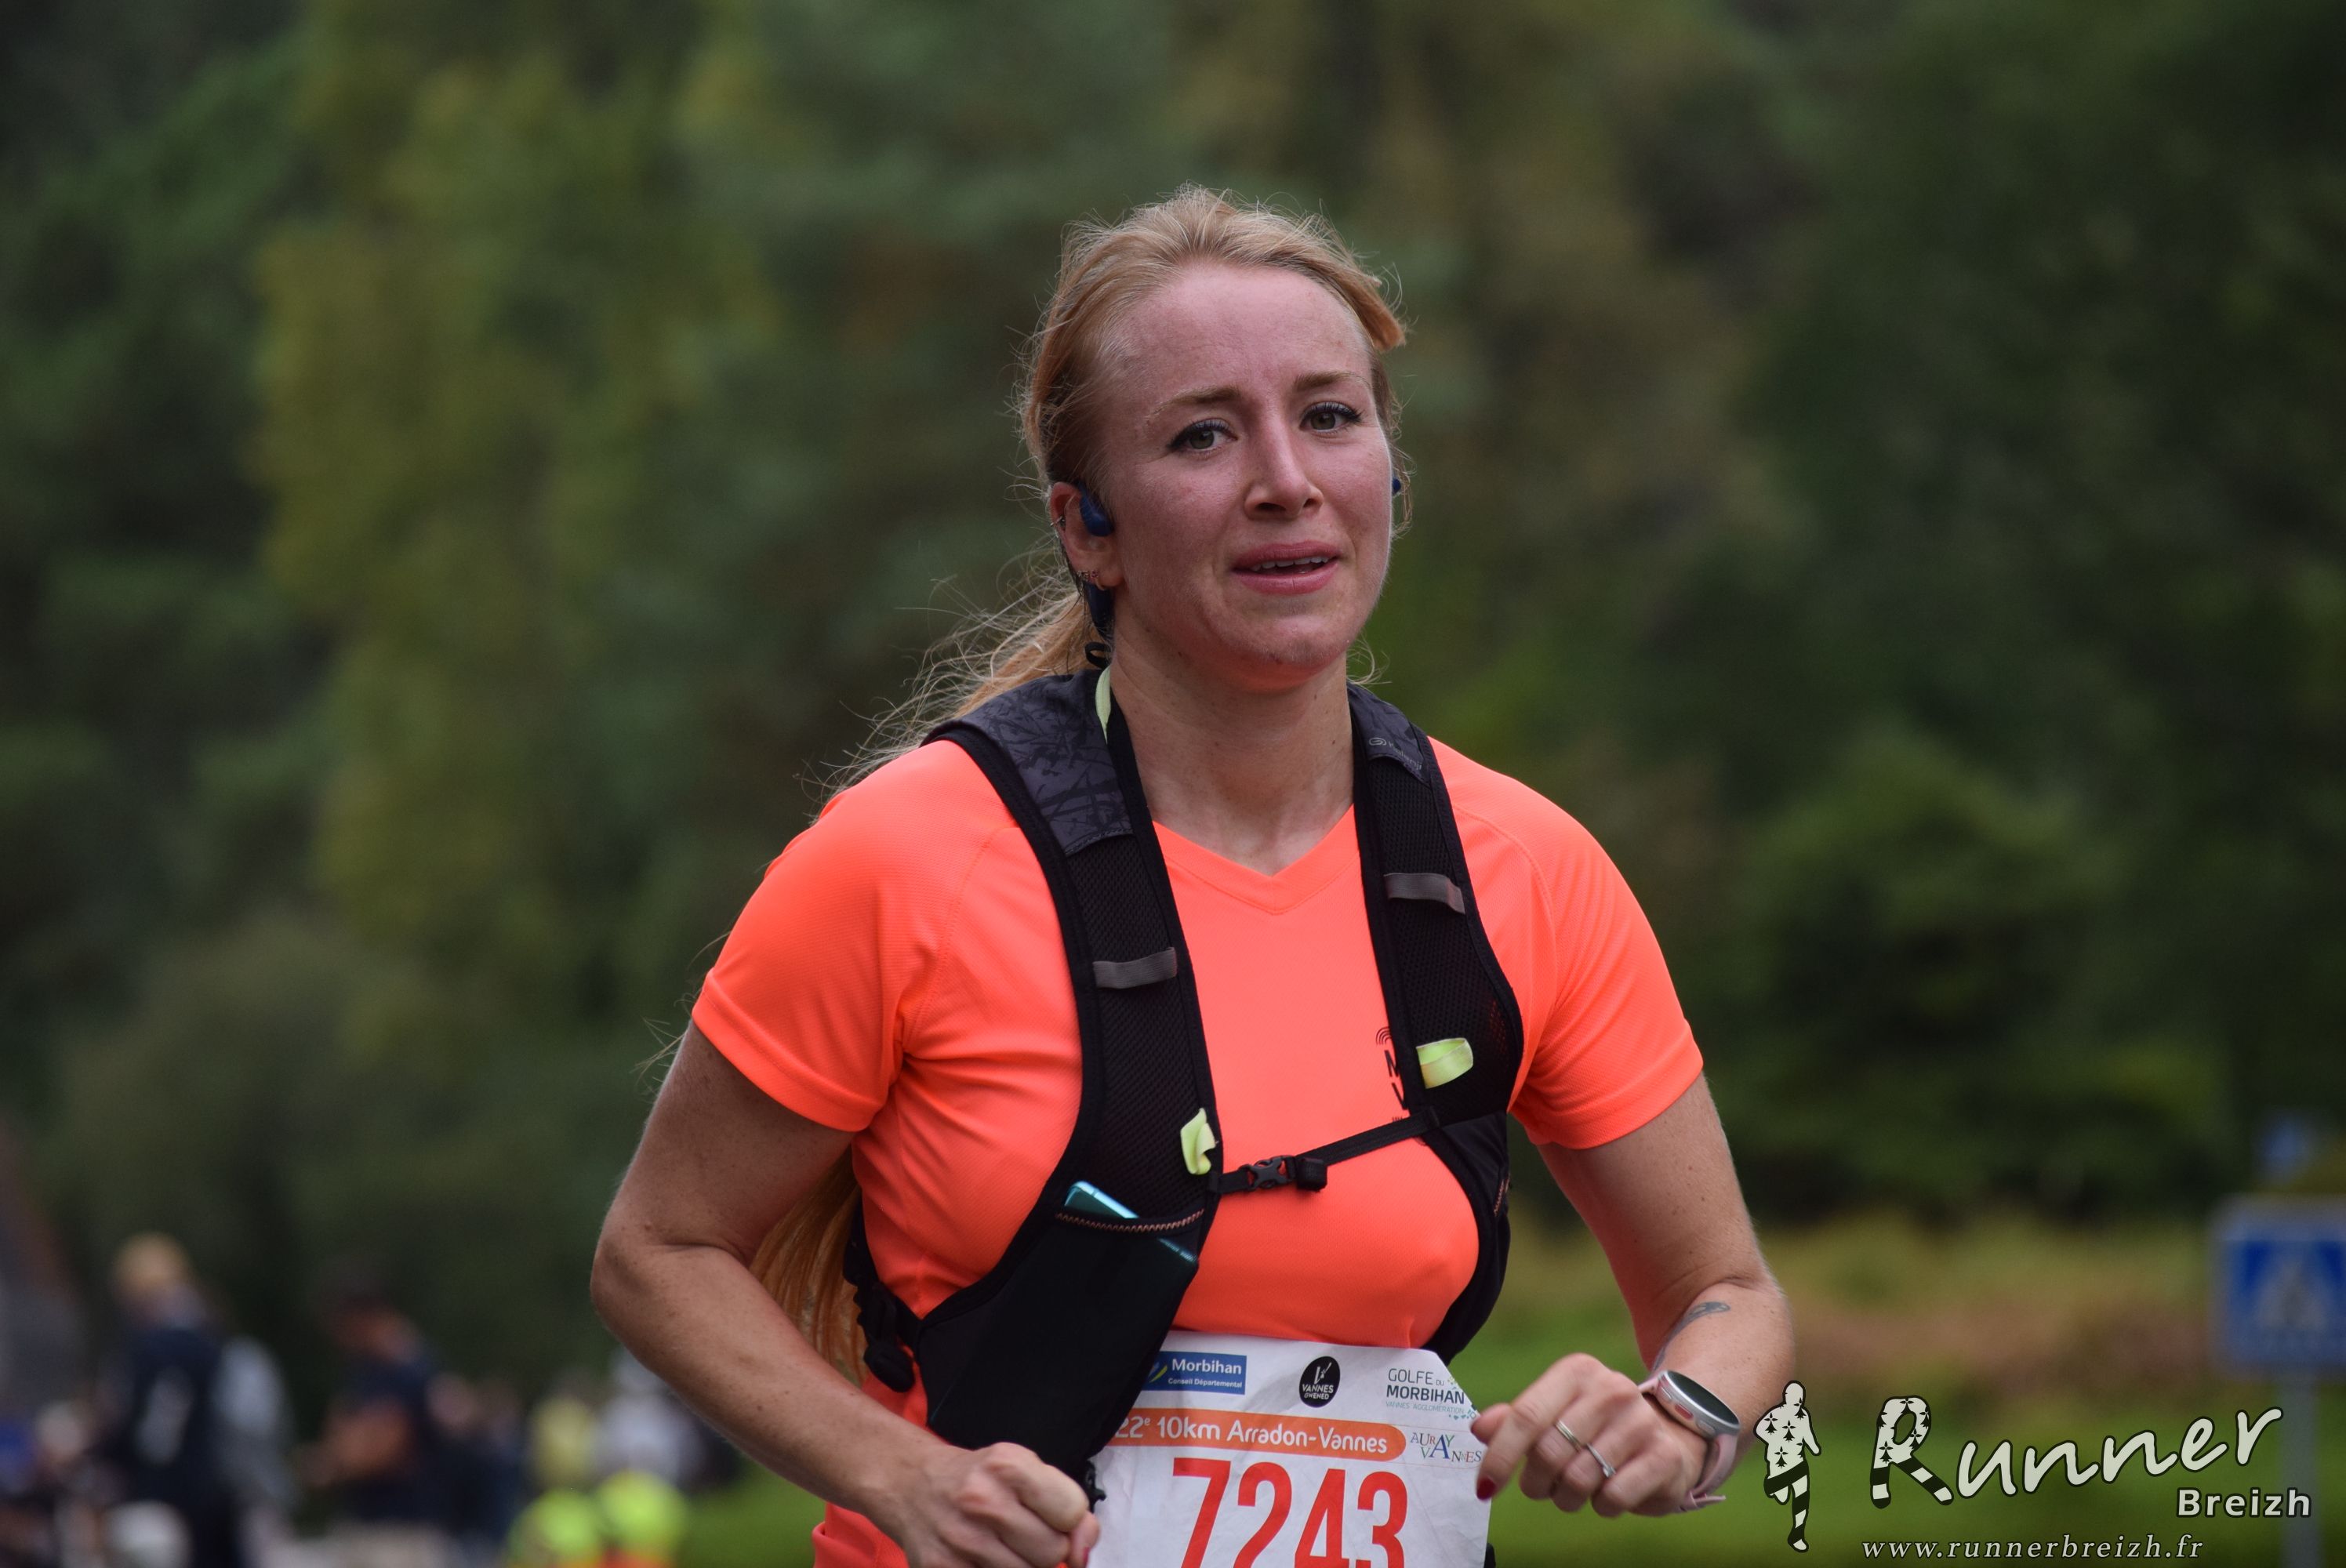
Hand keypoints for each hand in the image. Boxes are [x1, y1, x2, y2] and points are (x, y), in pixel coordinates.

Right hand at [875, 1439, 1099, 1567]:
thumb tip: (1083, 1551)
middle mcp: (983, 1501)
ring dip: (1023, 1565)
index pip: (1072, 1511)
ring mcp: (961, 1540)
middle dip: (1047, 1547)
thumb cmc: (977, 1478)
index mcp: (1009, 1466)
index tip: (1052, 1516)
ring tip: (1003, 1545)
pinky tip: (985, 1559)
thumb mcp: (1023, 1470)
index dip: (1068, 1519)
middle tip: (1024, 1532)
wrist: (911, 1485)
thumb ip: (1066, 1502)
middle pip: (1052, 1551)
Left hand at [1470, 1353, 1706, 1518]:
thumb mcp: (1555, 1414)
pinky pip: (1612, 1497)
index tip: (1484, 1487)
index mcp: (1577, 1371)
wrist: (1669, 1436)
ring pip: (1579, 1479)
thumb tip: (1479, 1428)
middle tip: (1541, 1488)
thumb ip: (1515, 1420)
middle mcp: (1612, 1389)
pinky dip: (1601, 1506)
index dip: (1500, 1456)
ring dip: (1567, 1497)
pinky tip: (1607, 1493)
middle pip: (1549, 1452)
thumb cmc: (1596, 1428)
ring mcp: (1641, 1421)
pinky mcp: (1663, 1456)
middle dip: (1536, 1483)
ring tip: (1573, 1490)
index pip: (1526, 1416)